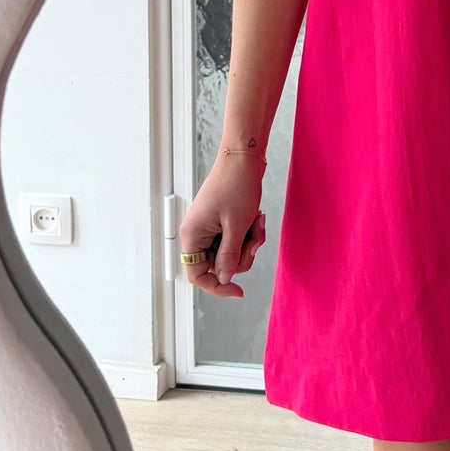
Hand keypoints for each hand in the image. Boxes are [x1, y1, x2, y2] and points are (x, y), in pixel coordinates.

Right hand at [178, 162, 268, 298]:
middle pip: (219, 266)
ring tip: (257, 221)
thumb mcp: (237, 226)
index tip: (240, 292)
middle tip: (256, 237)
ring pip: (231, 253)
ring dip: (249, 242)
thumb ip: (230, 256)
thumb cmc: (237, 186)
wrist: (243, 158)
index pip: (197, 276)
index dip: (218, 287)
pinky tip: (256, 217)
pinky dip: (249, 233)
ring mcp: (209, 228)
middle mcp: (197, 234)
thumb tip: (225, 279)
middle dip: (243, 256)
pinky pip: (236, 240)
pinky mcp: (220, 223)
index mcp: (192, 236)